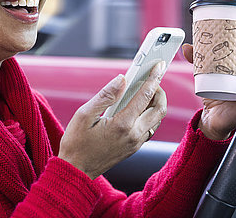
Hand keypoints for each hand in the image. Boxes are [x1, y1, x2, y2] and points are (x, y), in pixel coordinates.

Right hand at [58, 62, 167, 179]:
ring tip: (145, 91)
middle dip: (159, 91)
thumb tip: (122, 79)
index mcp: (122, 124)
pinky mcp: (135, 148)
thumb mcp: (84, 114)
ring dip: (156, 103)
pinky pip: (150, 128)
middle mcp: (134, 135)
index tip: (158, 66)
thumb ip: (105, 95)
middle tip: (151, 80)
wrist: (77, 170)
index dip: (153, 78)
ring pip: (157, 119)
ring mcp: (136, 143)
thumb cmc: (76, 142)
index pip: (145, 96)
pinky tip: (138, 108)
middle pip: (159, 108)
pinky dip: (149, 115)